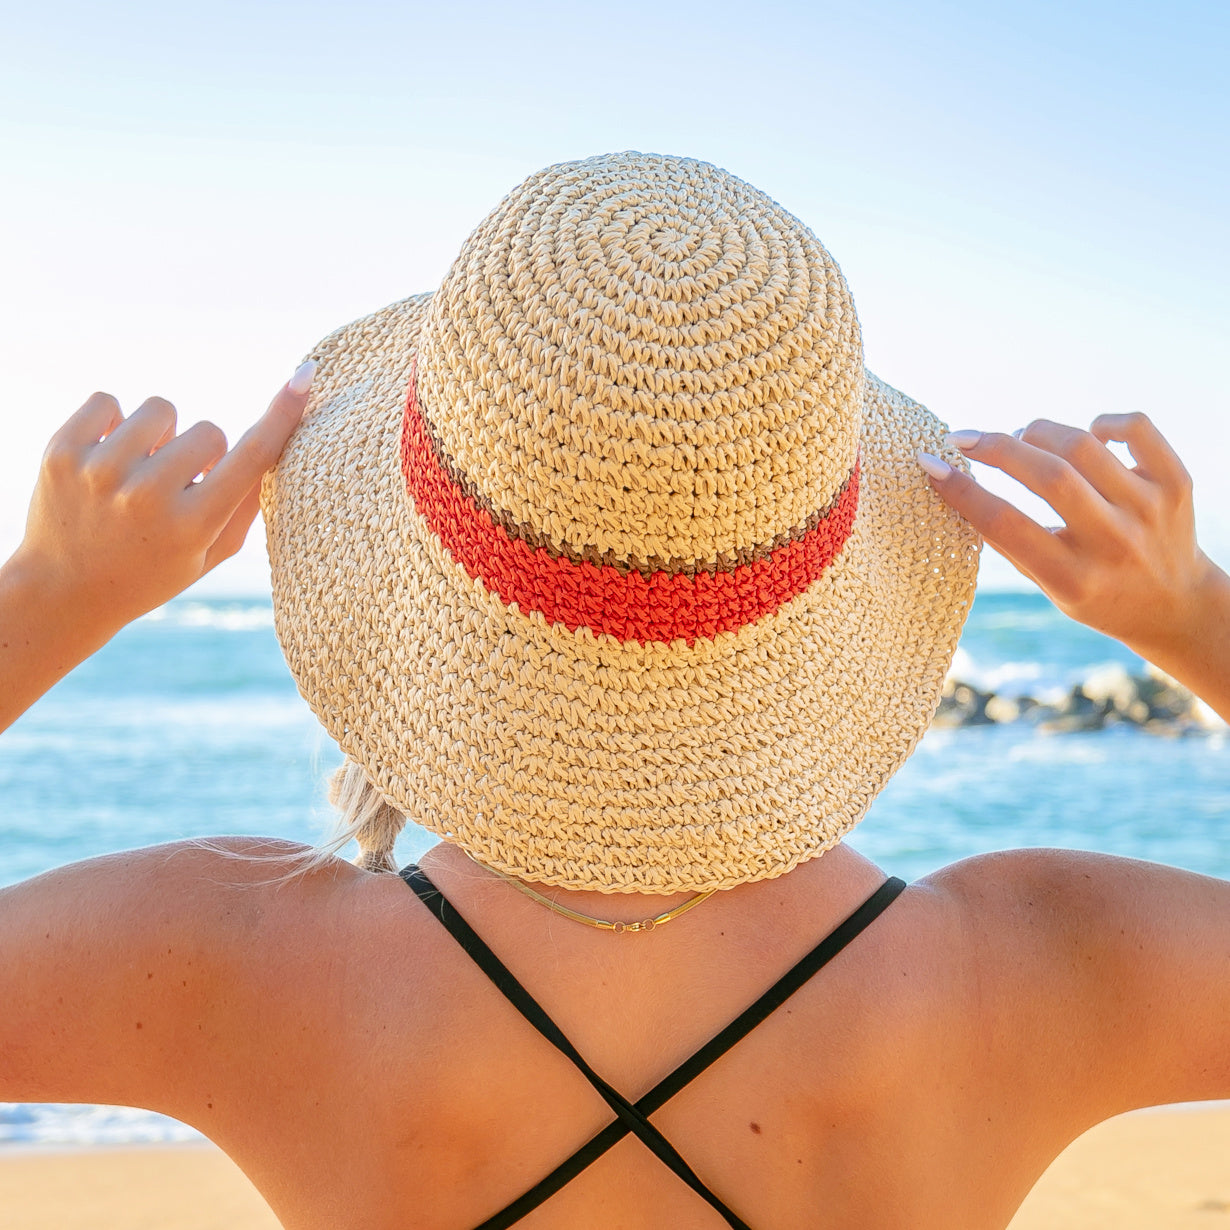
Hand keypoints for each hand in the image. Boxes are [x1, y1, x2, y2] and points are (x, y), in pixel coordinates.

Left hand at [12, 361, 314, 638]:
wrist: (63, 593)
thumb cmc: (152, 573)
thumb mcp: (211, 554)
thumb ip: (246, 505)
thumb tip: (278, 441)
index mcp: (192, 525)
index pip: (251, 457)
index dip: (282, 415)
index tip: (304, 376)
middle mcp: (147, 496)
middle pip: (208, 431)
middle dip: (201, 454)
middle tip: (176, 488)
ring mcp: (99, 471)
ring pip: (161, 410)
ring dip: (158, 435)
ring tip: (139, 472)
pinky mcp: (61, 452)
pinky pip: (107, 400)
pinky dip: (113, 422)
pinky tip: (107, 458)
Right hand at [918, 414, 1221, 668]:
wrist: (1177, 607)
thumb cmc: (1096, 593)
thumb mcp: (1049, 586)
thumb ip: (1012, 544)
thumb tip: (958, 485)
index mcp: (1075, 579)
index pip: (1006, 525)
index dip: (961, 490)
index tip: (930, 464)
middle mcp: (1115, 543)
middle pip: (1049, 475)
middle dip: (995, 447)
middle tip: (963, 438)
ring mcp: (1151, 510)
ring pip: (1083, 445)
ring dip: (1037, 433)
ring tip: (1021, 438)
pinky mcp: (1176, 483)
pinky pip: (1137, 428)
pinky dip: (1104, 423)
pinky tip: (1088, 436)